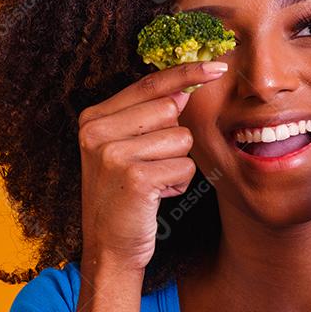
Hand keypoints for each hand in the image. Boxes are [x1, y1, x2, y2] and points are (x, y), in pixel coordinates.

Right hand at [76, 60, 227, 272]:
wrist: (108, 247)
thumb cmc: (124, 195)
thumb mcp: (125, 149)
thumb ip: (147, 116)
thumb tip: (185, 88)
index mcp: (93, 117)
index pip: (149, 83)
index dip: (186, 72)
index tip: (217, 64)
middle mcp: (97, 131)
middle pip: (171, 110)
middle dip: (174, 139)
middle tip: (150, 165)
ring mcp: (112, 154)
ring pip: (182, 138)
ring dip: (177, 163)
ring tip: (152, 182)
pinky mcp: (134, 177)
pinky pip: (184, 166)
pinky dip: (179, 183)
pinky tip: (156, 196)